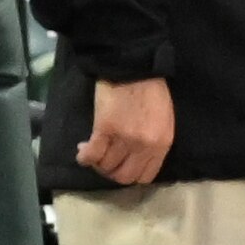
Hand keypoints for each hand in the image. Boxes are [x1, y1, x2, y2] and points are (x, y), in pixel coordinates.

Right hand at [79, 72, 177, 186]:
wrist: (133, 67)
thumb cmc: (150, 90)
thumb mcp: (162, 120)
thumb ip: (153, 141)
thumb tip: (135, 154)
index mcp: (162, 144)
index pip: (145, 176)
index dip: (130, 175)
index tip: (120, 166)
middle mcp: (144, 147)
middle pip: (125, 176)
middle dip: (111, 173)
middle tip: (103, 162)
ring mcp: (125, 140)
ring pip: (107, 167)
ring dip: (96, 163)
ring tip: (91, 152)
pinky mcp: (105, 130)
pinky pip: (92, 154)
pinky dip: (84, 157)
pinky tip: (81, 151)